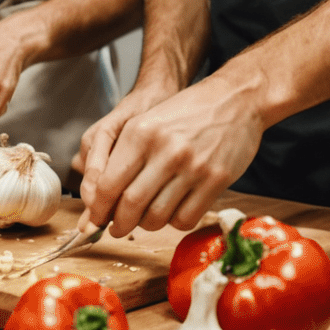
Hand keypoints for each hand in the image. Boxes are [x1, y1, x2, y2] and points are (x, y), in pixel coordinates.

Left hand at [80, 71, 265, 235]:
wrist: (234, 100)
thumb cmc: (184, 112)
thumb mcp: (146, 122)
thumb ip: (121, 156)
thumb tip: (98, 195)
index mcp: (139, 133)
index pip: (109, 183)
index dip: (99, 208)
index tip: (95, 218)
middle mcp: (165, 150)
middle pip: (131, 204)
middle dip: (119, 223)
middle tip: (116, 229)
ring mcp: (193, 167)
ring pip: (158, 216)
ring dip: (146, 225)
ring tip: (144, 220)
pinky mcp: (217, 180)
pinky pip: (187, 218)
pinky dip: (174, 223)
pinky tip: (171, 213)